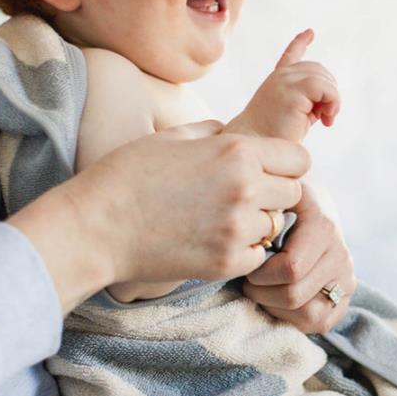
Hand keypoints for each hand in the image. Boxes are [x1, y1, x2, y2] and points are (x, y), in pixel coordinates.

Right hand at [9, 120, 310, 313]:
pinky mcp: (226, 262)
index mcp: (236, 152)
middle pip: (294, 192)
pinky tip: (216, 240)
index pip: (299, 158)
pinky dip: (245, 250)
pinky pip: (258, 255)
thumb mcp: (172, 137)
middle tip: (244, 196)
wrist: (97, 227)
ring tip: (223, 219)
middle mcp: (246, 189)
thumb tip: (231, 134)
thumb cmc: (128, 175)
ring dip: (259, 222)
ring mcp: (238, 229)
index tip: (268, 170)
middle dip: (275, 192)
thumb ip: (213, 133)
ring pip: (276, 225)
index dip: (285, 163)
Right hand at [226, 29, 340, 142]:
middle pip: (319, 70)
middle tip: (324, 117)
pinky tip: (326, 120)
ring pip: (324, 78)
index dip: (300, 43)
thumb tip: (330, 100)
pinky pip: (326, 89)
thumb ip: (309, 102)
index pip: (290, 56)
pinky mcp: (292, 91)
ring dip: (333, 100)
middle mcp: (280, 76)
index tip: (310, 33)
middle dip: (329, 92)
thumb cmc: (274, 139)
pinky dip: (333, 103)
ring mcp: (285, 80)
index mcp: (278, 81)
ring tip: (325, 119)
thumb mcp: (294, 116)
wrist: (256, 145)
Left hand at [242, 179, 354, 333]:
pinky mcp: (346, 296)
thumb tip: (246, 216)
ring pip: (308, 315)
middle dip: (262, 292)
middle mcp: (341, 255)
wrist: (312, 204)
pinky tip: (278, 301)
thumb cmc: (282, 198)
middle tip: (249, 281)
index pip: (291, 268)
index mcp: (324, 227)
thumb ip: (263, 199)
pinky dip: (293, 318)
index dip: (260, 274)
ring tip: (263, 290)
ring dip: (276, 308)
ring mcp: (347, 278)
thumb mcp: (273, 190)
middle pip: (294, 295)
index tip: (247, 264)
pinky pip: (320, 323)